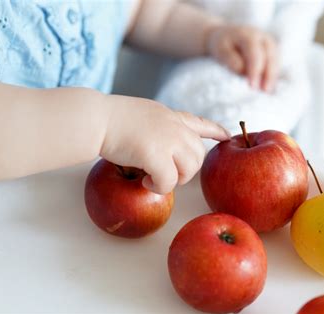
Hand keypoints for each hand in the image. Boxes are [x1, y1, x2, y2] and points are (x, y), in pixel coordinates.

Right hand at [100, 95, 229, 193]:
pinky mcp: (157, 155)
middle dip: (186, 170)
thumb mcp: (141, 116)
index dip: (215, 130)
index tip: (227, 135)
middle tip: (164, 173)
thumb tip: (158, 149)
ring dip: (174, 180)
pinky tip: (145, 181)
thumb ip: (156, 129)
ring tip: (154, 178)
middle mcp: (175, 126)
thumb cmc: (109, 119)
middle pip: (198, 155)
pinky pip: (168, 182)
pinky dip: (158, 187)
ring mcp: (169, 139)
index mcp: (170, 116)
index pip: (199, 123)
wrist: (96, 118)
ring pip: (189, 170)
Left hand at [206, 24, 279, 91]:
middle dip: (268, 75)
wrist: (226, 35)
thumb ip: (232, 61)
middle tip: (264, 91)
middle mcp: (263, 38)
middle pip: (270, 57)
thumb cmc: (222, 44)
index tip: (252, 86)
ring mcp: (269, 44)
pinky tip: (268, 88)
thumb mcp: (221, 50)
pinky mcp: (272, 51)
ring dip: (272, 77)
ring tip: (267, 92)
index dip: (255, 71)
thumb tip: (244, 72)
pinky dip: (273, 76)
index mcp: (248, 35)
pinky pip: (275, 64)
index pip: (255, 54)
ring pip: (275, 61)